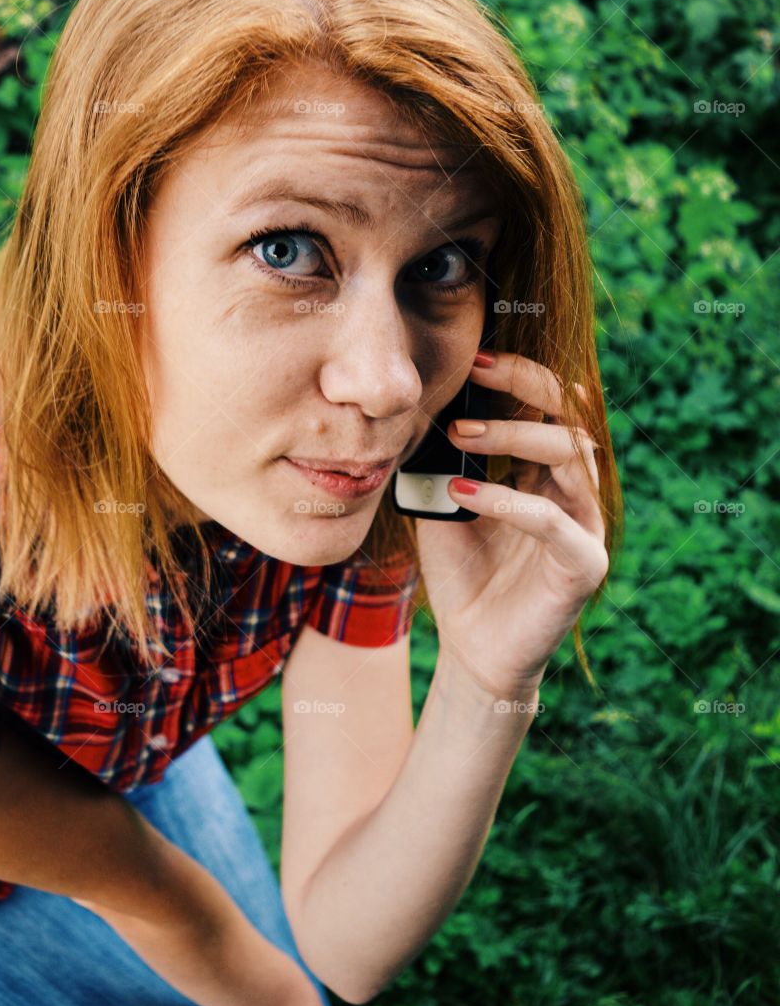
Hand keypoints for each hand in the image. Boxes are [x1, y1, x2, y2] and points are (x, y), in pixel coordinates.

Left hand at [415, 350, 608, 698]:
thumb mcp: (442, 502)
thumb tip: (421, 404)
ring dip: (513, 436)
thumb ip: (442, 459)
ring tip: (459, 435)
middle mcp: (573, 489)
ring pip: (569, 457)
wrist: (472, 646)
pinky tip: (464, 494)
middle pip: (567, 416)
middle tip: (472, 376)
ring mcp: (584, 525)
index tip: (471, 359)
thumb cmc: (460, 571)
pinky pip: (553, 522)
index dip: (516, 376)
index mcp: (544, 470)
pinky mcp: (584, 564)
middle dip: (521, 386)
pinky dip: (509, 502)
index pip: (545, 406)